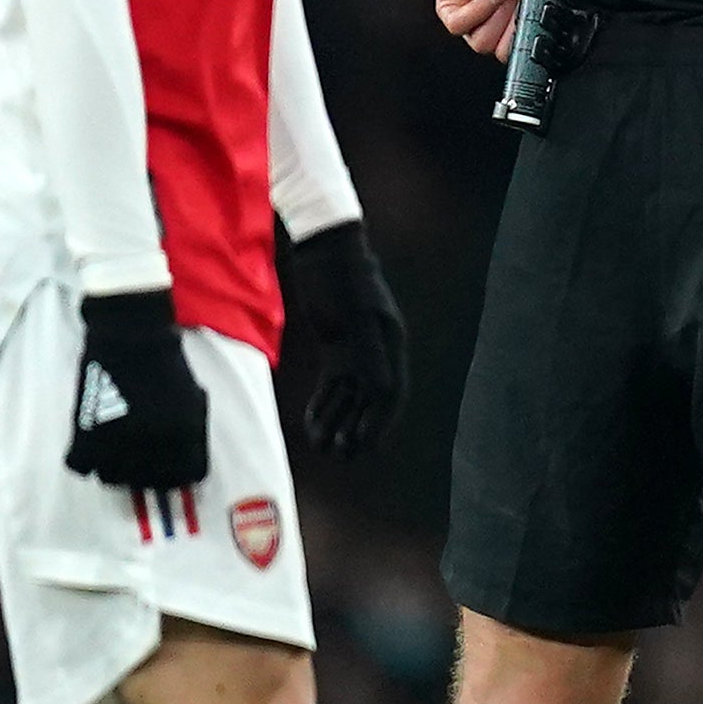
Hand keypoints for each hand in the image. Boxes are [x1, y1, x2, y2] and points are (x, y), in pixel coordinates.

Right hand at [65, 288, 211, 489]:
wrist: (130, 334)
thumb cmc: (166, 364)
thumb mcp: (194, 400)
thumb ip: (192, 435)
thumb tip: (186, 466)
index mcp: (181, 435)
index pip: (186, 476)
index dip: (178, 473)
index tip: (170, 468)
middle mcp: (149, 444)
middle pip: (147, 482)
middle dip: (147, 474)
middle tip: (141, 460)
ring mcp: (114, 439)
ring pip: (111, 478)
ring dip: (115, 469)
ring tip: (116, 452)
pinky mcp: (84, 430)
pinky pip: (80, 465)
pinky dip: (85, 460)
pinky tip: (92, 447)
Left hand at [279, 220, 409, 455]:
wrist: (322, 248)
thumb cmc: (340, 276)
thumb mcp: (354, 315)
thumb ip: (368, 352)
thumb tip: (382, 392)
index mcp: (390, 343)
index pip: (391, 392)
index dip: (380, 423)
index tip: (366, 448)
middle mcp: (378, 350)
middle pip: (372, 399)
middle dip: (357, 429)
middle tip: (340, 455)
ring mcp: (357, 349)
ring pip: (351, 395)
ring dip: (338, 421)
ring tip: (322, 446)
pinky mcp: (338, 346)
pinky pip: (334, 384)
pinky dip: (324, 404)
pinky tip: (311, 423)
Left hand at [437, 0, 544, 61]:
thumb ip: (544, 7)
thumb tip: (545, 29)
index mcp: (513, 21)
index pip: (517, 51)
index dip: (526, 42)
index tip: (534, 27)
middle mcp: (492, 22)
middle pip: (500, 52)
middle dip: (513, 32)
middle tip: (521, 6)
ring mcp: (471, 16)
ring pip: (481, 43)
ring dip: (496, 20)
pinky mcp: (450, 8)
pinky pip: (461, 25)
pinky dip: (479, 11)